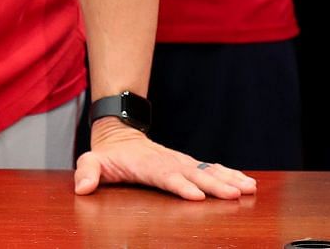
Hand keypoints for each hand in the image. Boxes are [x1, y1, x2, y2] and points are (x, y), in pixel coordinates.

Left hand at [73, 122, 255, 199]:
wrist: (120, 133)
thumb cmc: (108, 154)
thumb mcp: (92, 161)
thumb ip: (87, 172)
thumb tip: (82, 188)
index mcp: (147, 164)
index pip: (165, 176)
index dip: (181, 185)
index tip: (197, 195)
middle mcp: (168, 162)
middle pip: (193, 174)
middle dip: (214, 184)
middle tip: (234, 194)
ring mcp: (180, 162)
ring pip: (207, 170)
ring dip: (228, 179)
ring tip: (247, 188)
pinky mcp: (188, 164)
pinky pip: (211, 168)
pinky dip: (229, 174)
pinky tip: (246, 183)